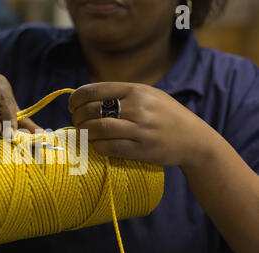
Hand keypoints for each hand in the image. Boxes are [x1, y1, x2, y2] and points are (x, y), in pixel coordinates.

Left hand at [69, 82, 216, 167]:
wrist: (194, 139)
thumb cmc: (166, 116)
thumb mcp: (148, 95)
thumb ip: (122, 94)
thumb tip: (87, 97)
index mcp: (136, 90)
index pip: (94, 90)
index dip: (76, 99)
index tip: (72, 106)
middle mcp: (138, 107)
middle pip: (92, 110)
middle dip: (78, 117)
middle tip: (77, 122)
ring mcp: (140, 129)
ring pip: (98, 129)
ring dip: (84, 133)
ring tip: (84, 134)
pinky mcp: (142, 149)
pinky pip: (109, 147)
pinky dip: (97, 147)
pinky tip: (98, 146)